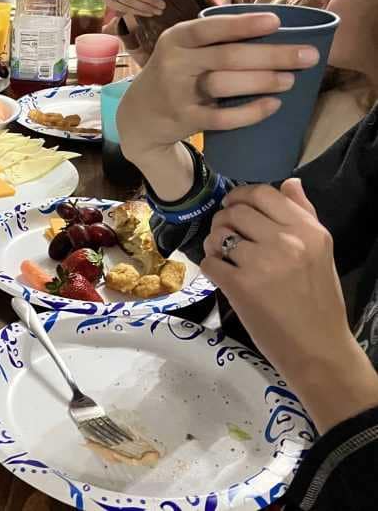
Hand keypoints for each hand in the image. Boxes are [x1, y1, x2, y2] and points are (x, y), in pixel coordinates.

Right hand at [117, 12, 317, 163]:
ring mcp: (177, 93)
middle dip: (272, 55)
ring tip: (291, 80)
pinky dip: (250, 112)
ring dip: (262, 81)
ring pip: (224, 84)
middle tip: (308, 56)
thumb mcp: (182, 49)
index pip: (211, 28)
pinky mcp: (184, 119)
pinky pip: (221, 118)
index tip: (277, 22)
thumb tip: (275, 31)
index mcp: (176, 38)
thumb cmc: (176, 73)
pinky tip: (272, 106)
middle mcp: (174, 63)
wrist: (140, 114)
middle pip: (227, 56)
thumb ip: (215, 40)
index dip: (244, 25)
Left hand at [202, 180, 377, 430]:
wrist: (318, 349)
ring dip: (214, 242)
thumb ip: (303, 214)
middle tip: (227, 233)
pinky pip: (209, 261)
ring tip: (224, 254)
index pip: (263, 193)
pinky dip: (210, 265)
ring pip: (218, 234)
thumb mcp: (321, 252)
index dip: (241, 196)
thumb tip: (289, 182)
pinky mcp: (239, 285)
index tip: (235, 206)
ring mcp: (261, 263)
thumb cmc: (319, 300)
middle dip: (224, 219)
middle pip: (235, 211)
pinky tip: (221, 273)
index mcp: (308, 231)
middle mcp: (285, 241)